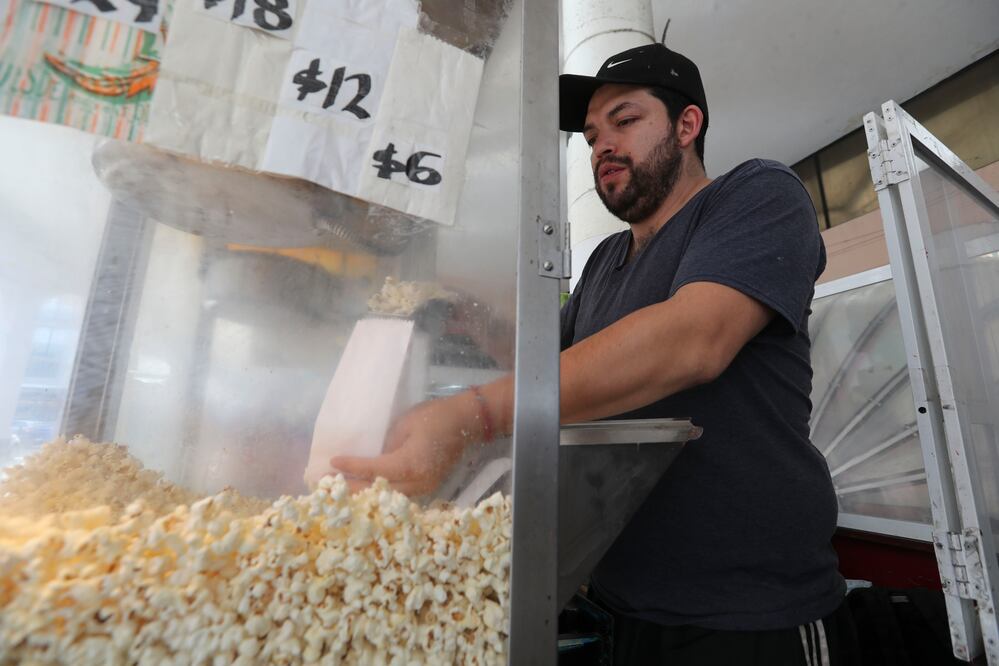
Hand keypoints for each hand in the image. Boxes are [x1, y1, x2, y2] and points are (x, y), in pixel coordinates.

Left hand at [330, 393, 479, 495]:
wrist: (466, 422)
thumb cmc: (435, 417)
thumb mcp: (404, 424)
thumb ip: (386, 445)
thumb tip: (370, 460)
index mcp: (410, 464)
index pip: (374, 470)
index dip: (352, 467)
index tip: (332, 463)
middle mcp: (418, 482)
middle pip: (379, 492)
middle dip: (352, 488)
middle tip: (327, 485)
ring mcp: (425, 488)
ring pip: (389, 498)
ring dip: (366, 495)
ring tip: (342, 490)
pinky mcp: (428, 488)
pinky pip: (400, 495)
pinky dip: (382, 494)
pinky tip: (367, 490)